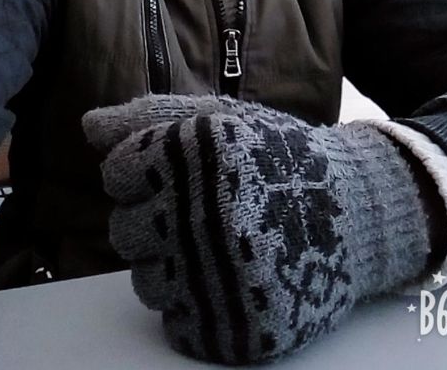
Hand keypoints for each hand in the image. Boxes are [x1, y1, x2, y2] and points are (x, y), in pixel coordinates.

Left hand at [83, 95, 433, 364]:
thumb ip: (150, 117)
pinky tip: (228, 278)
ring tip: (216, 245)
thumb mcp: (221, 118)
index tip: (173, 173)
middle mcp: (210, 215)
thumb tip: (88, 126)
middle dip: (150, 221)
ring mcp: (227, 278)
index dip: (140, 172)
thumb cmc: (279, 156)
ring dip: (171, 267)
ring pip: (147, 285)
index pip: (117, 172)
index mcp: (201, 154)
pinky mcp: (243, 329)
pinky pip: (180, 327)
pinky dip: (196, 306)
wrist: (358, 211)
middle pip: (124, 233)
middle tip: (197, 212)